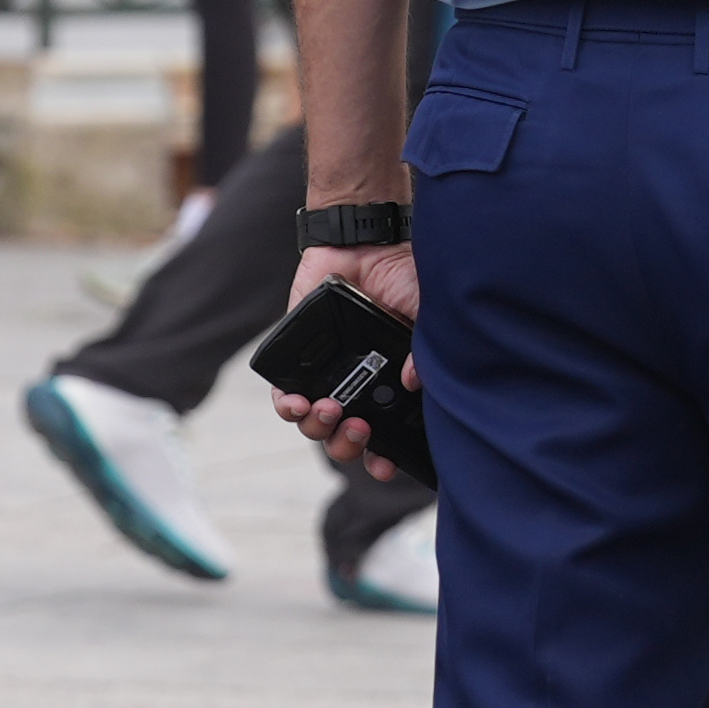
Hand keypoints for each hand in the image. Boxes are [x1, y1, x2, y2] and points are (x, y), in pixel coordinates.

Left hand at [265, 240, 425, 478]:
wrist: (361, 242)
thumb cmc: (399, 278)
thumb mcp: (422, 313)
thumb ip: (421, 348)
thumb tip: (413, 383)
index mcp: (388, 386)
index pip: (386, 438)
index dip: (383, 459)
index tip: (383, 465)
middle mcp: (357, 387)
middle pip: (346, 439)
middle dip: (348, 445)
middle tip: (357, 428)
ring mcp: (327, 376)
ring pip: (315, 424)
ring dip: (320, 428)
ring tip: (329, 410)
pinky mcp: (298, 360)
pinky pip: (286, 396)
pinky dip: (288, 406)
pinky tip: (296, 403)